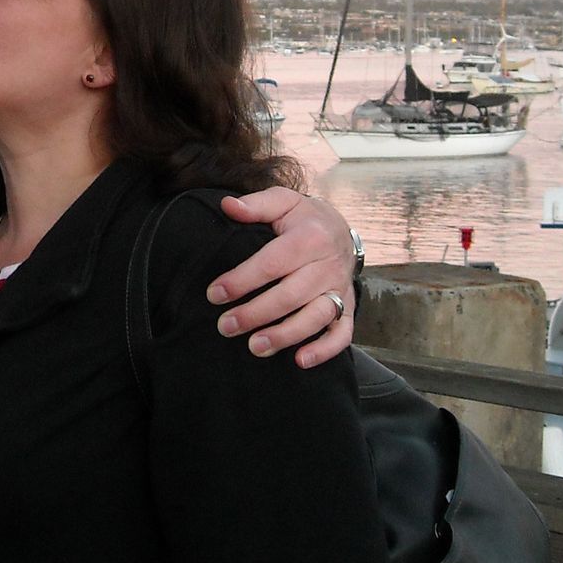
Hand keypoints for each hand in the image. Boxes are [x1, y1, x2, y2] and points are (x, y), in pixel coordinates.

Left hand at [207, 189, 355, 367]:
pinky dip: (325, 349)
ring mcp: (340, 288)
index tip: (214, 294)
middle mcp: (327, 265)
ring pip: (316, 317)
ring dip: (286, 335)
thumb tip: (227, 206)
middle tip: (226, 327)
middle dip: (256, 313)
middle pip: (291, 295)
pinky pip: (342, 333)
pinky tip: (300, 360)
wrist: (341, 230)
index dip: (242, 280)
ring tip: (255, 347)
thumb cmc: (303, 219)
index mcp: (310, 237)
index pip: (272, 262)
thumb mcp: (283, 202)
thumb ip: (256, 204)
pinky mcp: (348, 306)